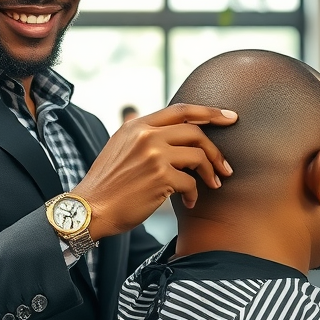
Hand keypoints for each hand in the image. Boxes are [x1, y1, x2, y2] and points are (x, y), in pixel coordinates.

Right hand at [72, 103, 236, 239]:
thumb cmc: (107, 184)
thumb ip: (141, 135)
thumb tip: (166, 129)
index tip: (229, 117)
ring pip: (198, 156)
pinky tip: (189, 202)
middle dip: (216, 150)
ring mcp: (154, 155)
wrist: (89, 209)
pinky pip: (191, 183)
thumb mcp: (119, 147)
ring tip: (212, 185)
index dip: (209, 113)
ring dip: (210, 173)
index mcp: (137, 126)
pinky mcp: (160, 178)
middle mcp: (146, 136)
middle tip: (226, 167)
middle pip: (195, 132)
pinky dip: (194, 194)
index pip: (182, 110)